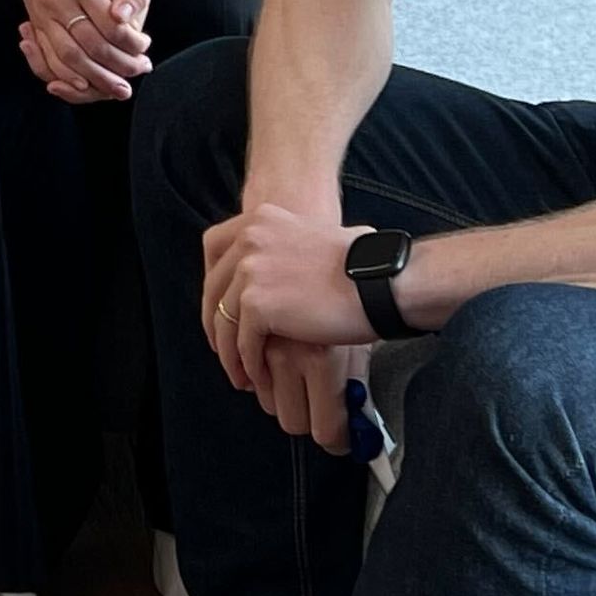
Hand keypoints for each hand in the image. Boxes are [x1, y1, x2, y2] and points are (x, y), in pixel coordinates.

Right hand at [14, 0, 151, 101]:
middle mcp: (59, 0)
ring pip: (69, 56)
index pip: (112, 26)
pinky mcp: (35, 22)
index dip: (132, 43)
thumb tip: (125, 21)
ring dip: (96, 78)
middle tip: (139, 71)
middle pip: (91, 45)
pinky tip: (84, 84)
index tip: (145, 48)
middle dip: (119, 65)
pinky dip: (66, 75)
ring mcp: (44, 13)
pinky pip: (48, 55)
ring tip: (118, 88)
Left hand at [200, 198, 377, 448]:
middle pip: (213, 288)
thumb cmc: (364, 266)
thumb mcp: (312, 238)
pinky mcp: (256, 303)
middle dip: (216, 323)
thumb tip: (275, 274)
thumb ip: (285, 248)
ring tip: (241, 374)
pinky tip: (258, 376)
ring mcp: (249, 270)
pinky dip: (248, 363)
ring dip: (229, 352)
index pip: (215, 251)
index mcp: (260, 218)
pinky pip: (242, 342)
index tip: (221, 311)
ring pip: (223, 320)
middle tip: (225, 350)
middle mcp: (248, 239)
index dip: (215, 286)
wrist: (381, 281)